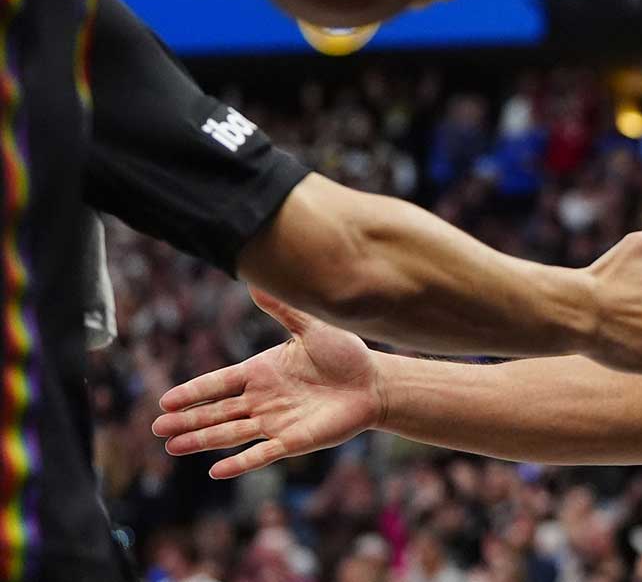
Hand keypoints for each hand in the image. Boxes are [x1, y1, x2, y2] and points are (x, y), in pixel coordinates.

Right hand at [151, 288, 381, 478]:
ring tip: (172, 447)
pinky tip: (216, 471)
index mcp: (260, 372)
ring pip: (230, 433)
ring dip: (202, 441)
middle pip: (216, 412)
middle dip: (187, 420)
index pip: (218, 384)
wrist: (373, 382)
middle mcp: (261, 400)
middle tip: (158, 428)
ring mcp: (274, 422)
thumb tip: (257, 281)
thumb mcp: (311, 328)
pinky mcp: (293, 440)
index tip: (165, 401)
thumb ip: (283, 309)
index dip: (193, 393)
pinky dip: (240, 463)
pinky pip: (262, 454)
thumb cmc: (344, 354)